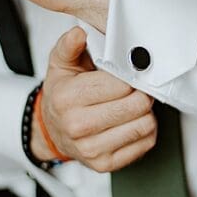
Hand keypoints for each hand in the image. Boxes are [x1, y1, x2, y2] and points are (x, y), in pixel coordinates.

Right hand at [34, 26, 156, 172]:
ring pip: (144, 125)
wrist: (52, 129)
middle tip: (133, 89)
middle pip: (136, 105)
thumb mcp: (60, 65)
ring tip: (131, 105)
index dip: (129, 76)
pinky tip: (130, 122)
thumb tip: (78, 33)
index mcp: (66, 98)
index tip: (127, 74)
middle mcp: (77, 126)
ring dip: (144, 112)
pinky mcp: (105, 164)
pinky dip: (144, 130)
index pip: (119, 84)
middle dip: (139, 93)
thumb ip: (69, 46)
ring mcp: (91, 148)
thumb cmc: (62, 95)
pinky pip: (145, 143)